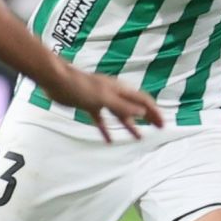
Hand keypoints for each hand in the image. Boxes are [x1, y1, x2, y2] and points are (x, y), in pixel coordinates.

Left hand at [37, 65, 163, 140]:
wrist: (57, 80)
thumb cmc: (80, 86)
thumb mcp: (104, 98)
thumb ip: (123, 106)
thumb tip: (143, 113)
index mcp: (120, 90)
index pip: (142, 101)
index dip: (154, 112)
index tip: (162, 124)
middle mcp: (114, 94)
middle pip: (135, 107)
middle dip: (147, 118)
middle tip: (158, 129)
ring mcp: (102, 99)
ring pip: (120, 114)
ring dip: (130, 125)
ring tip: (138, 137)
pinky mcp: (90, 105)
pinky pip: (102, 119)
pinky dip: (106, 129)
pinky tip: (108, 139)